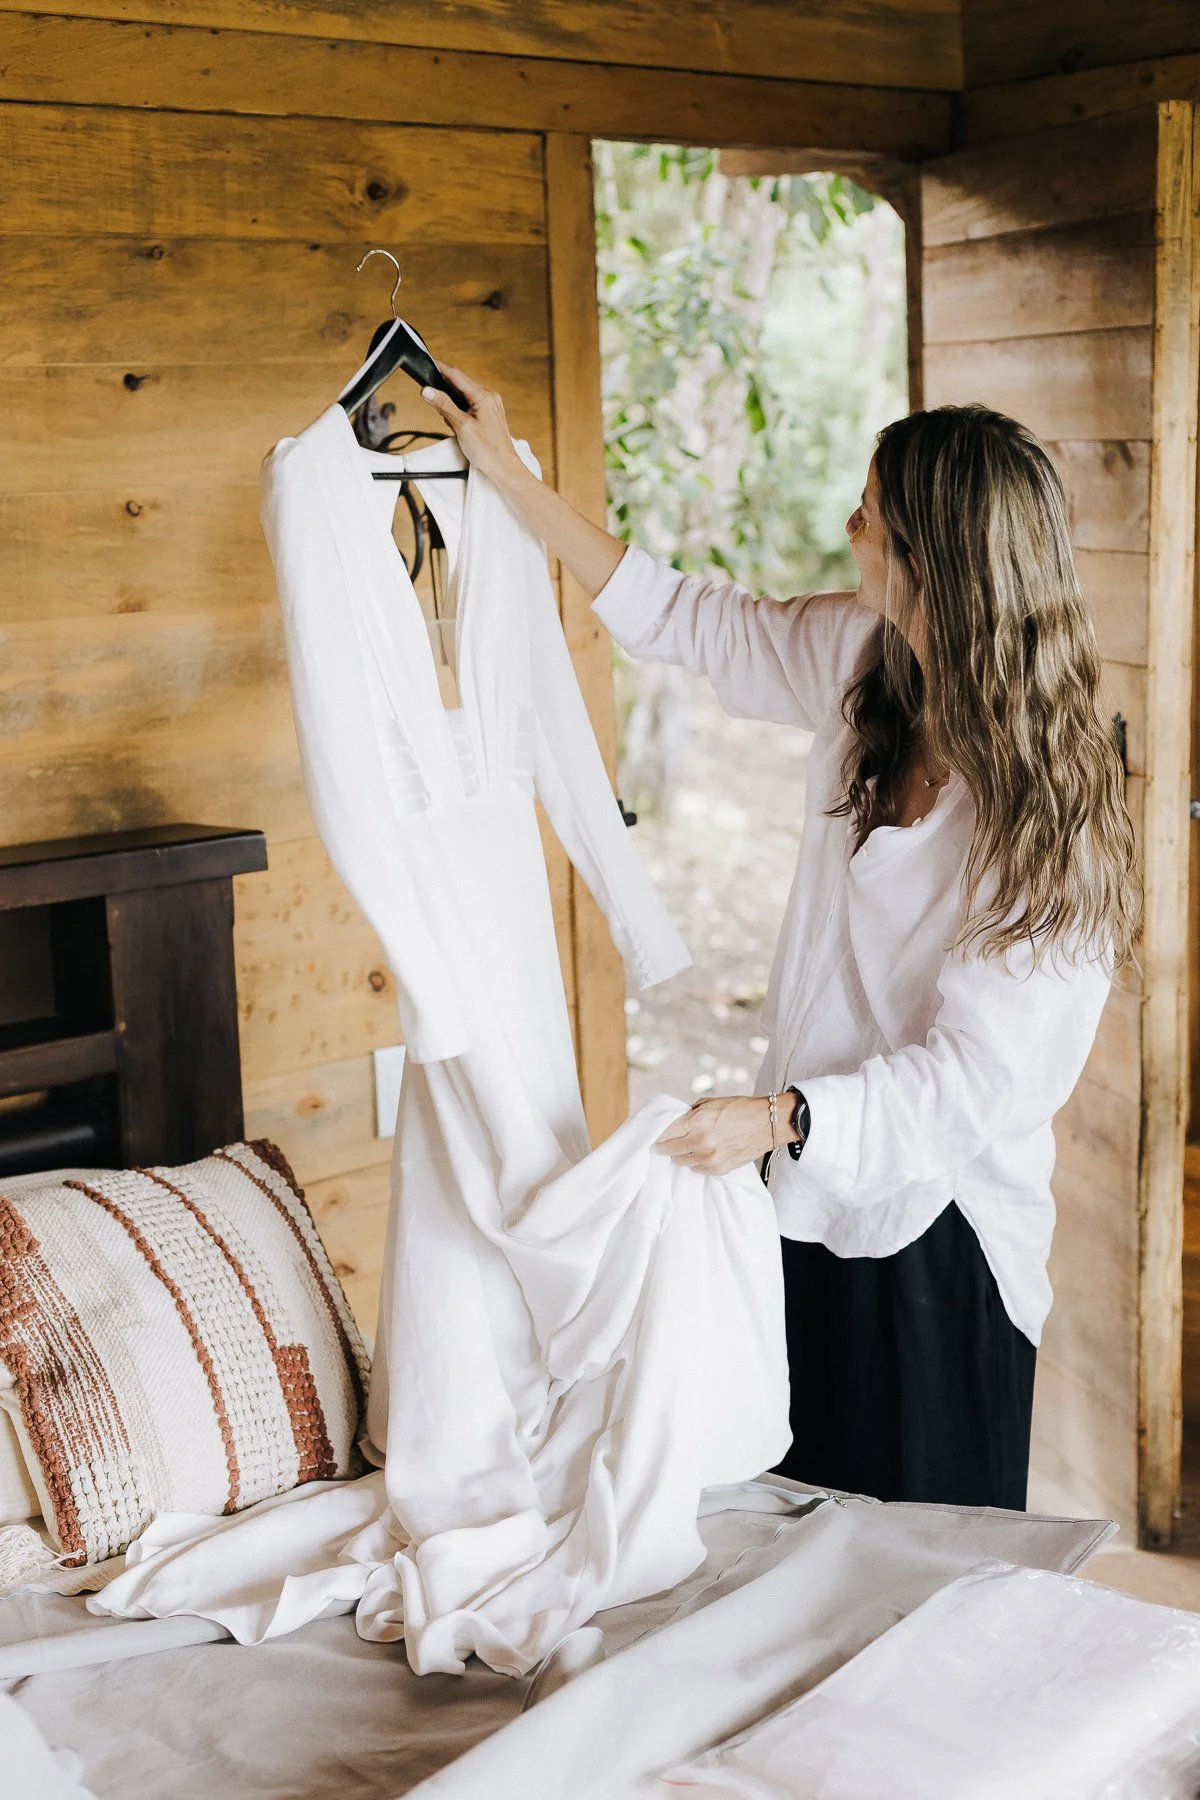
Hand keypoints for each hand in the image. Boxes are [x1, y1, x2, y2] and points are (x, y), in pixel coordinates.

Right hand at [420, 362, 524, 487]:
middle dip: (445, 392)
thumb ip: (444, 406)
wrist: (505, 468)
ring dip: (452, 404)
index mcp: (483, 396)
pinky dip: (460, 411)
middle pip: (460, 384)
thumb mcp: (461, 426)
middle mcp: (489, 396)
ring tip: (450, 422)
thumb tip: (427, 390)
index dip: (440, 369)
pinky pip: (470, 405)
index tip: (427, 363)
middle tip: (434, 402)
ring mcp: (491, 405)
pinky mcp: (490, 414)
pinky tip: (458, 425)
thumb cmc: (488, 450)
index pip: (456, 375)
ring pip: (464, 395)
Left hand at [655, 1096, 775, 1175]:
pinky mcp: (719, 1169)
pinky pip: (697, 1169)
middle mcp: (700, 1143)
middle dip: (667, 1145)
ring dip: (682, 1154)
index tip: (657, 1134)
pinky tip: (704, 1152)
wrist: (768, 1123)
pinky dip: (697, 1162)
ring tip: (691, 1145)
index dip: (659, 1134)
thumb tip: (675, 1121)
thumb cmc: (740, 1109)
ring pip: (681, 1162)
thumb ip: (691, 1113)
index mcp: (697, 1123)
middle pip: (668, 1150)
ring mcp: (710, 1158)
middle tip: (669, 1141)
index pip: (664, 1133)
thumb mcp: (711, 1103)